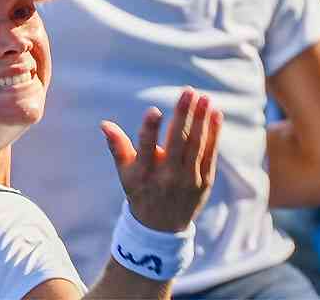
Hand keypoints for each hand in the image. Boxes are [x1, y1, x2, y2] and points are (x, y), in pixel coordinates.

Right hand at [100, 87, 222, 231]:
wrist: (162, 227)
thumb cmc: (139, 191)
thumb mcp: (124, 172)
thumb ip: (117, 146)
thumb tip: (104, 124)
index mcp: (144, 173)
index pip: (146, 148)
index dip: (150, 130)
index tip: (154, 110)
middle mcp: (167, 177)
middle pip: (177, 142)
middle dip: (183, 115)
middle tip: (188, 92)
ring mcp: (188, 180)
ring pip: (197, 145)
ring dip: (202, 120)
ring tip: (204, 98)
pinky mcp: (204, 181)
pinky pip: (210, 153)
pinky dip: (213, 134)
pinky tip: (215, 114)